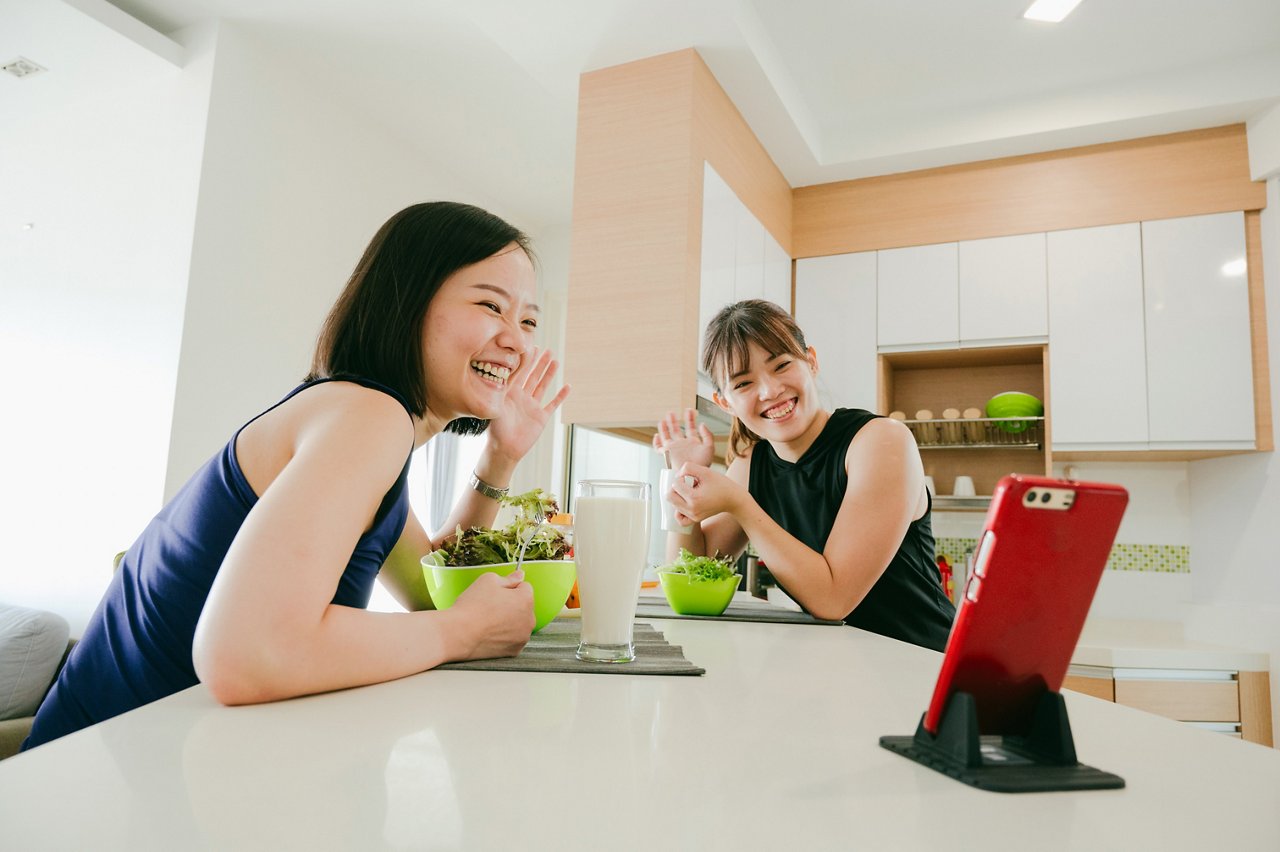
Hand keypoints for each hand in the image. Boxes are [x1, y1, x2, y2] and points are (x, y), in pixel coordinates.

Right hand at [448, 570, 534, 658]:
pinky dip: (504, 636)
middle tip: (490, 607)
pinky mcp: (514, 651)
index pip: (525, 587)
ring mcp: (523, 637)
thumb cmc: (472, 607)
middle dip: (512, 605)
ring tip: (488, 621)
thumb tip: (520, 576)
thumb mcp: (488, 581)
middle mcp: (530, 620)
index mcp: (526, 600)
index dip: (509, 588)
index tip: (496, 593)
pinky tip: (490, 633)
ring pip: (518, 623)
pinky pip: (513, 638)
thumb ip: (508, 578)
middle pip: (524, 607)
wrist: (457, 635)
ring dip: (509, 621)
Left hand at [485, 347, 570, 463]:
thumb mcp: (497, 405)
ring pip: (542, 386)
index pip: (519, 372)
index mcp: (509, 393)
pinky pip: (552, 404)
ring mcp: (532, 407)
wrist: (505, 449)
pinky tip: (567, 387)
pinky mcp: (541, 417)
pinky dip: (560, 396)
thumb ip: (501, 389)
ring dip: (549, 374)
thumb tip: (501, 370)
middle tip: (547, 350)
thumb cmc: (496, 429)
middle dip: (539, 363)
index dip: (526, 360)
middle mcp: (521, 397)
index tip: (531, 346)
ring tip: (555, 361)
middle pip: (532, 376)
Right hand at [653, 408, 714, 469]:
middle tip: (671, 412)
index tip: (689, 410)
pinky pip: (659, 448)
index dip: (690, 418)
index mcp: (693, 442)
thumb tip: (702, 424)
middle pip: (676, 429)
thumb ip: (707, 435)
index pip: (690, 427)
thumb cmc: (703, 464)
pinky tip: (657, 435)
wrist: (694, 474)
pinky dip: (656, 442)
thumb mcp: (709, 447)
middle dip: (673, 421)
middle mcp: (682, 444)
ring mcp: (674, 449)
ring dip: (664, 428)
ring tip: (663, 420)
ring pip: (666, 436)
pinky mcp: (667, 455)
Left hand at [667, 462, 742, 525]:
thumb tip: (677, 475)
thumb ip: (688, 468)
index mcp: (694, 498)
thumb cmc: (721, 484)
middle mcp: (692, 510)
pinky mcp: (695, 520)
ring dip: (678, 496)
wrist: (734, 499)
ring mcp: (693, 516)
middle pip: (669, 496)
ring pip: (673, 505)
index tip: (691, 477)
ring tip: (690, 492)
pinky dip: (679, 510)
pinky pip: (680, 519)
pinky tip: (686, 502)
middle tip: (688, 484)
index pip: (675, 484)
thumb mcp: (705, 471)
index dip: (681, 476)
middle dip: (676, 487)